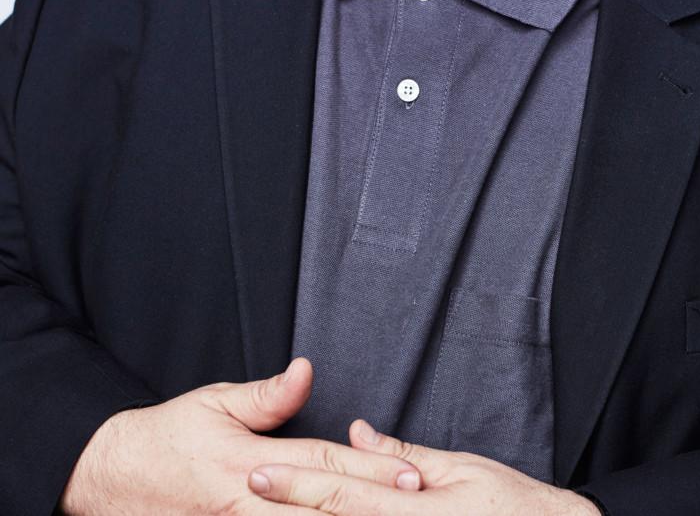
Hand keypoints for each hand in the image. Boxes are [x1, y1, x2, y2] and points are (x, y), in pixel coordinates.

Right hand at [60, 360, 420, 514]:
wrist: (112, 482)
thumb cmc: (170, 438)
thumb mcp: (216, 404)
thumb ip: (267, 396)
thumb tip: (306, 370)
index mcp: (250, 462)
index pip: (322, 466)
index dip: (368, 471)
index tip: (408, 476)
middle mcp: (248, 503)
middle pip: (322, 510)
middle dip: (370, 510)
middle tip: (413, 506)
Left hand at [248, 418, 599, 514]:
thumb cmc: (514, 505)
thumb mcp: (463, 469)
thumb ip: (404, 455)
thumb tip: (356, 434)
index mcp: (411, 508)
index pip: (341, 493)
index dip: (296, 483)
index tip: (256, 471)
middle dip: (286, 512)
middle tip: (240, 496)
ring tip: (259, 514)